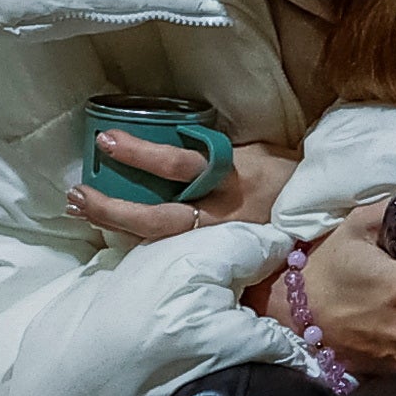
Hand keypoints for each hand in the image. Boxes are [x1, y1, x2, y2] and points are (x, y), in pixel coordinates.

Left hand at [66, 131, 297, 249]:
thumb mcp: (254, 152)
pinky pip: (171, 251)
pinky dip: (137, 241)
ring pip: (160, 240)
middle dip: (114, 209)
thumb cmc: (282, 174)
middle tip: (76, 195)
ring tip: (80, 209)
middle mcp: (223, 213)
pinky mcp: (220, 255)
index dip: (141, 154)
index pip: (181, 165)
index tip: (105, 141)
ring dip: (117, 225)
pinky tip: (109, 231)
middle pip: (160, 217)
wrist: (318, 213)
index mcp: (232, 176)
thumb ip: (216, 153)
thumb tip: (171, 140)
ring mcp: (219, 239)